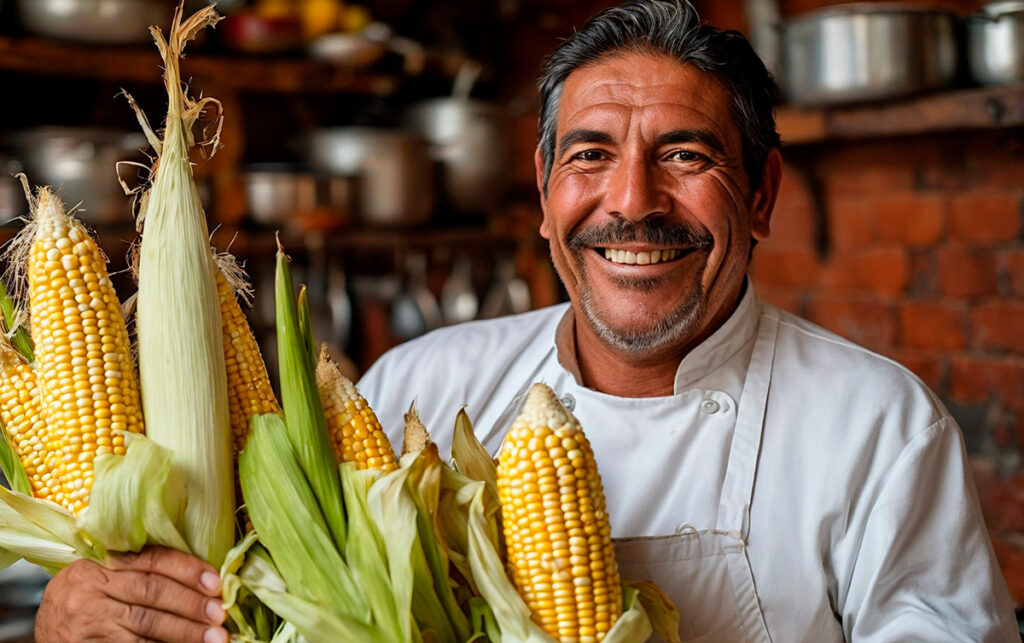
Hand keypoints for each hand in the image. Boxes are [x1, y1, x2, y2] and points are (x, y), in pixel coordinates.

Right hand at [35, 546, 227, 642]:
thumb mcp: (105, 574)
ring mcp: (89, 620)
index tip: (215, 583)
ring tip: (212, 637)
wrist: (46, 628)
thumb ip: (141, 569)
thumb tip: (201, 575)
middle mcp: (92, 588)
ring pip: (146, 625)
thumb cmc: (86, 598)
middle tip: (219, 614)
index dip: (187, 570)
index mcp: (102, 562)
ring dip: (184, 632)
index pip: (151, 560)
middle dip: (191, 604)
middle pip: (152, 593)